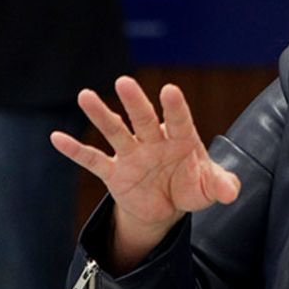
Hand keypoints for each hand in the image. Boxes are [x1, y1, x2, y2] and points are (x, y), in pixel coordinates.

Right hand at [50, 77, 241, 267]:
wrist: (167, 206)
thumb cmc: (192, 186)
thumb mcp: (209, 188)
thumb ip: (221, 185)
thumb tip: (231, 192)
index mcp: (181, 139)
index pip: (179, 120)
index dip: (175, 107)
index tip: (169, 90)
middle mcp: (154, 141)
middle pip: (143, 119)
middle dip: (135, 102)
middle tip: (124, 83)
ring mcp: (132, 155)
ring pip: (115, 131)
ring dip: (100, 115)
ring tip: (85, 96)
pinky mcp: (114, 173)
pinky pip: (92, 160)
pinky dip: (75, 151)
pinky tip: (57, 138)